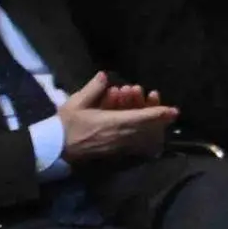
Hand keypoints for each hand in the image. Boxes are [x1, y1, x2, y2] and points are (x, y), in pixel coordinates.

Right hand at [55, 70, 177, 165]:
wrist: (54, 150)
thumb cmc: (64, 125)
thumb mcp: (76, 103)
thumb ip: (93, 88)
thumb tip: (104, 75)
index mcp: (113, 123)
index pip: (142, 118)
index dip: (159, 114)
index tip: (174, 110)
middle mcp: (120, 136)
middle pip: (147, 128)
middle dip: (156, 115)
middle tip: (159, 102)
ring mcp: (118, 146)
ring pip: (143, 136)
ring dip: (149, 123)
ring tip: (148, 109)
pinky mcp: (114, 153)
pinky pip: (135, 145)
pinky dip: (143, 136)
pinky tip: (143, 128)